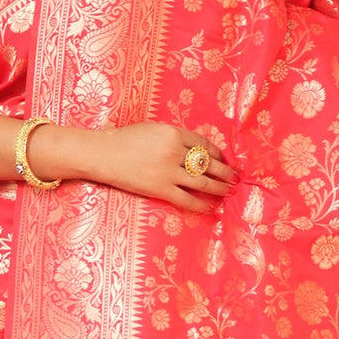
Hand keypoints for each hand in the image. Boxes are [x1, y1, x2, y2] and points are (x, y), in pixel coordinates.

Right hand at [68, 123, 237, 212]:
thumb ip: (173, 137)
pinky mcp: (160, 190)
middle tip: (236, 177)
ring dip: (220, 187)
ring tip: (230, 190)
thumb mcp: (152, 129)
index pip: (204, 144)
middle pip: (209, 163)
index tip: (224, 159)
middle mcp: (174, 152)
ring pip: (203, 182)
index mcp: (173, 133)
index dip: (218, 153)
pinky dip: (202, 205)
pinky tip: (212, 208)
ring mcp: (168, 172)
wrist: (101, 154)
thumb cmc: (123, 139)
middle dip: (226, 171)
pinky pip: (187, 200)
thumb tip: (194, 150)